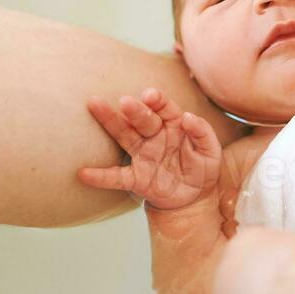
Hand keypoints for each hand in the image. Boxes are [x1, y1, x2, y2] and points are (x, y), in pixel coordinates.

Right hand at [78, 88, 221, 210]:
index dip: (157, 100)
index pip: (165, 108)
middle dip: (134, 110)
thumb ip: (202, 132)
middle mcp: (155, 136)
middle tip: (125, 101)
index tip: (150, 95)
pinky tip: (83, 172)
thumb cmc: (203, 167)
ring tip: (95, 104)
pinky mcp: (136, 178)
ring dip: (110, 121)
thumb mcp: (211, 151)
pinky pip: (116, 177)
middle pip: (142, 119)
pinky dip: (100, 176)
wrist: (195, 198)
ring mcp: (143, 156)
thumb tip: (188, 117)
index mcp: (174, 125)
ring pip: (124, 136)